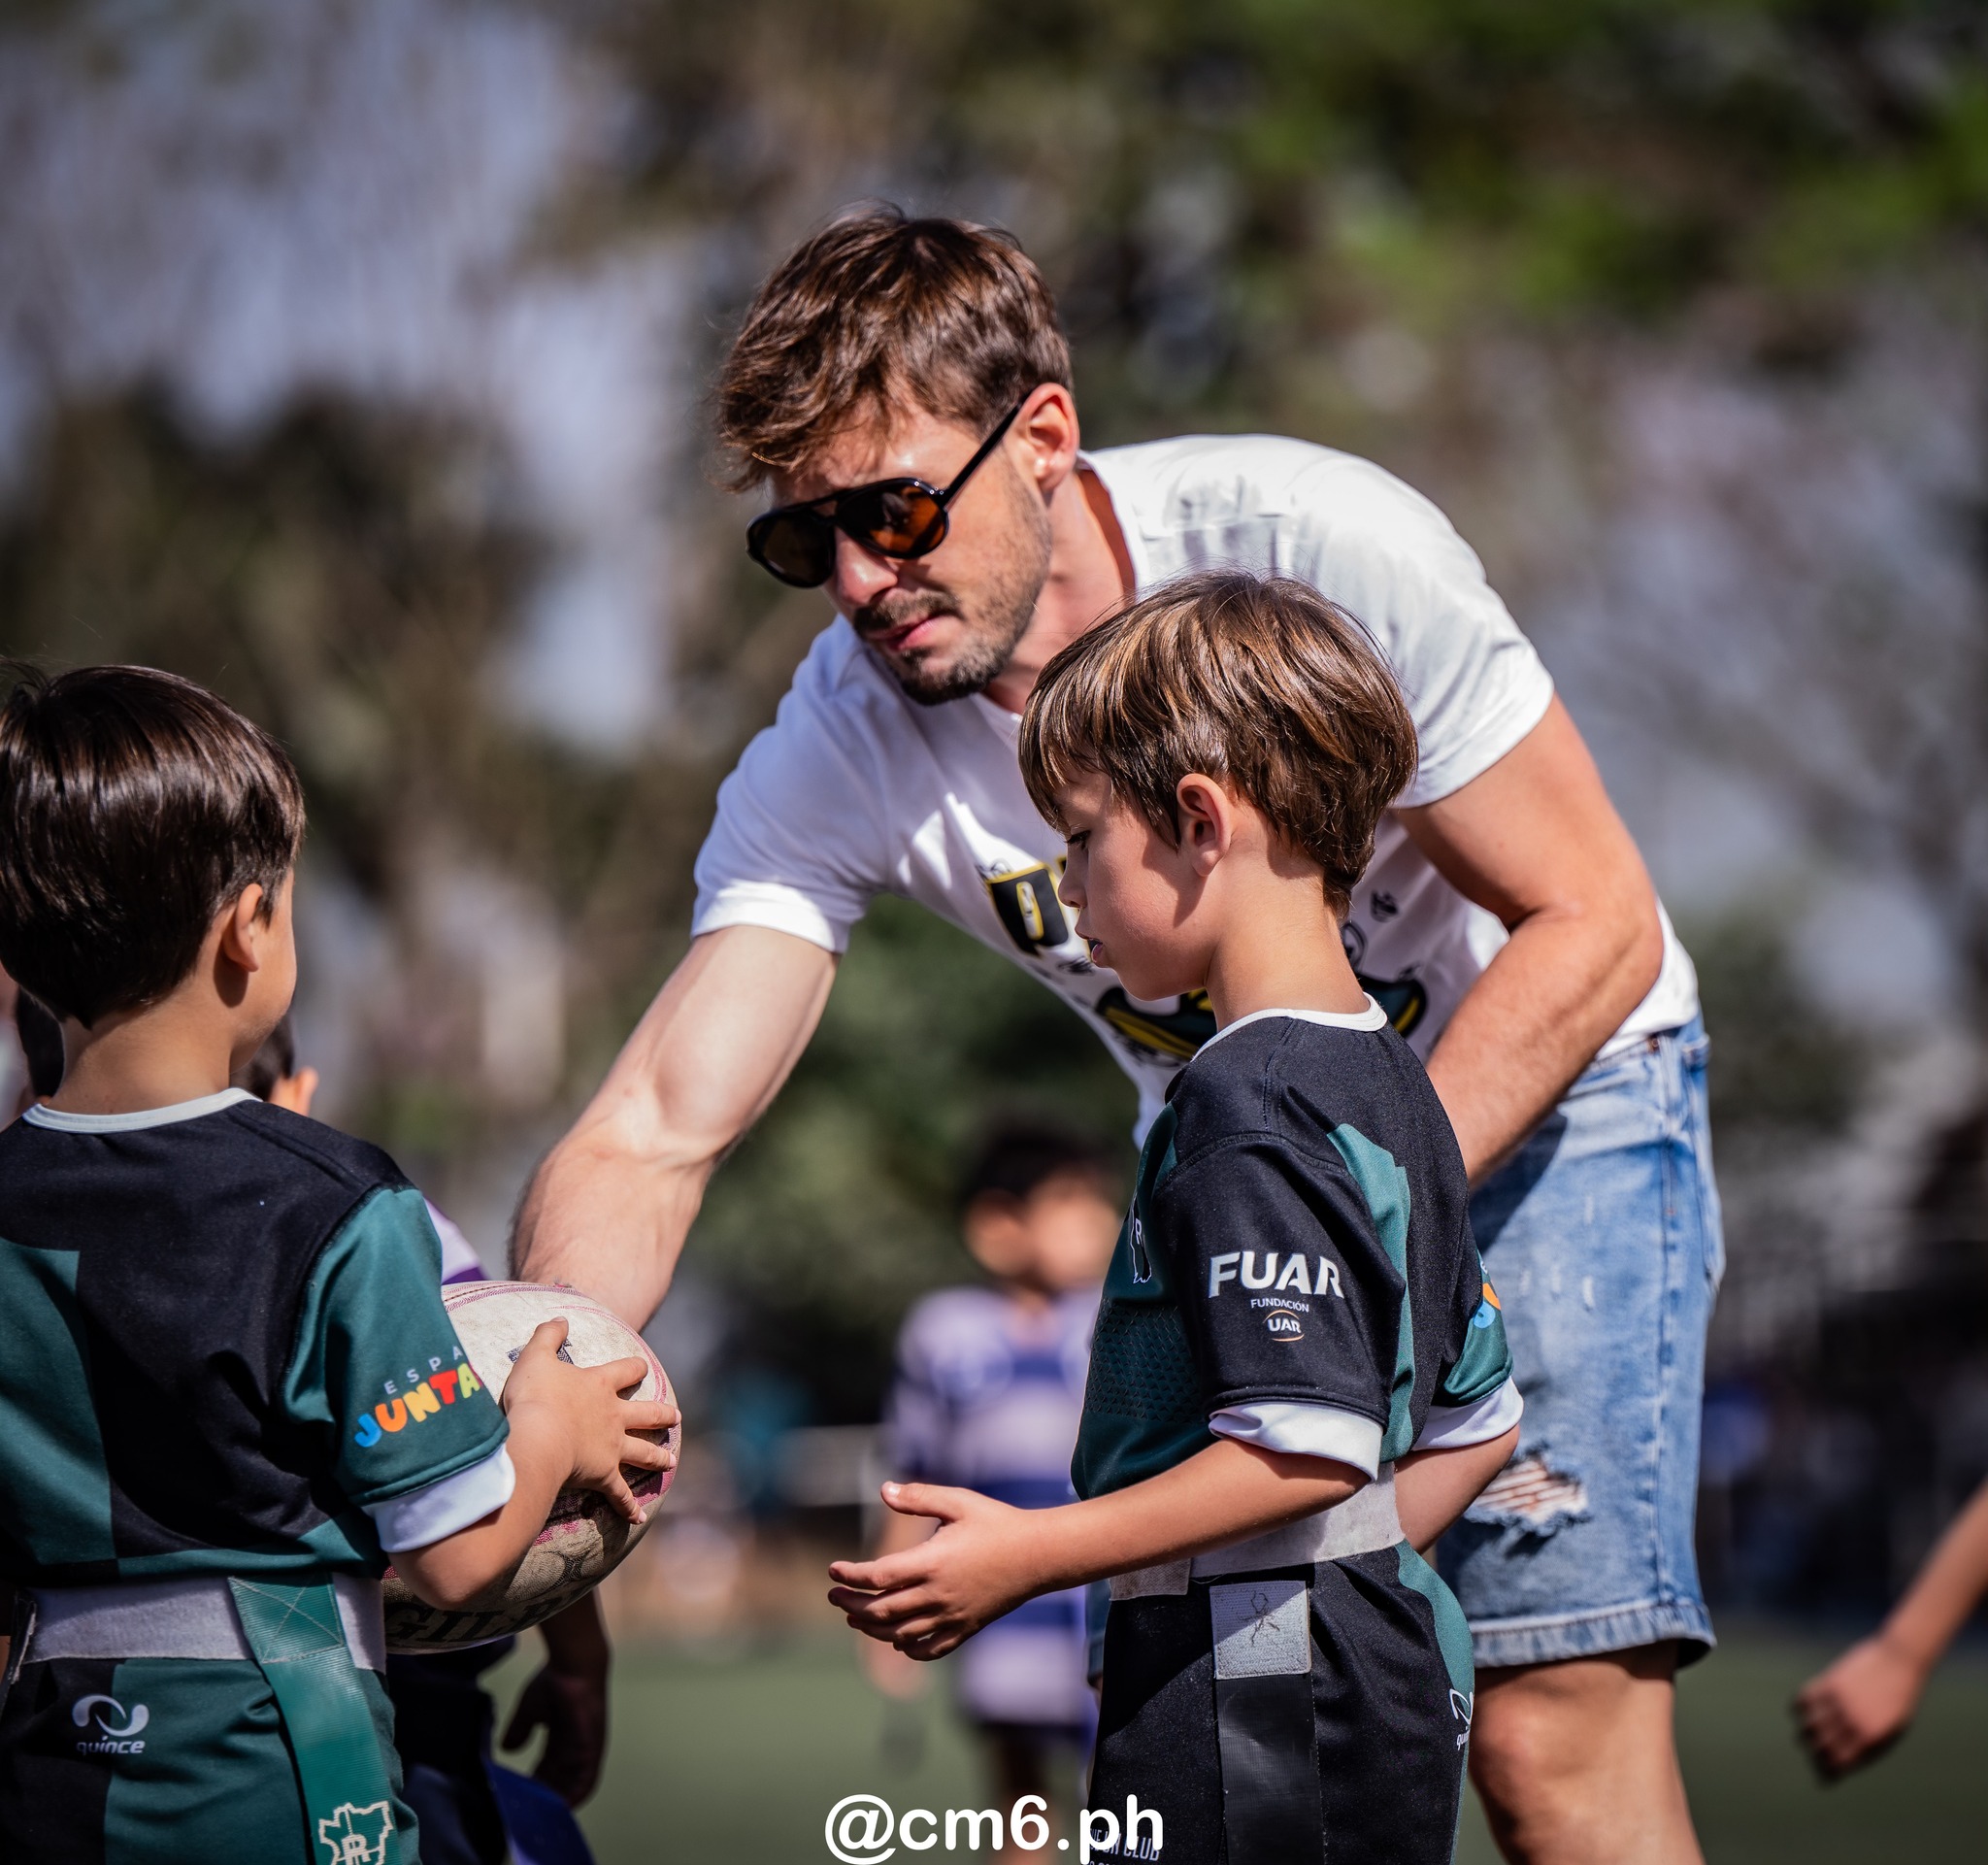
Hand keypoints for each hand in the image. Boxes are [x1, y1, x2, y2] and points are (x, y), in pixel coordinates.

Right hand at [502, 1319, 678, 1523]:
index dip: (634, 1368)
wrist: (537, 1438)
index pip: (626, 1371)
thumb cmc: (534, 1396)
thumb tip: (560, 1319)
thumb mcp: (535, 1357)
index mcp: (599, 1386)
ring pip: (642, 1452)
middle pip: (646, 1413)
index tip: (642, 1368)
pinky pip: (619, 1494)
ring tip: (671, 1461)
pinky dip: (627, 1507)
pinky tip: (637, 1517)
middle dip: (661, 1414)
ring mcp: (611, 1447)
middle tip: (676, 1416)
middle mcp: (613, 1416)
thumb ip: (547, 1336)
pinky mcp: (603, 1476)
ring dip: (657, 1456)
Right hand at [502, 1608, 608, 1806]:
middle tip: (527, 1813)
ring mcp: (586, 1748)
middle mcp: (576, 1745)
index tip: (520, 1795)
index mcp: (563, 1735)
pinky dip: (574, 1795)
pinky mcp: (593, 1749)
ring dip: (557, 1800)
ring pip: (572, 1784)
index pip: (549, 1766)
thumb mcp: (530, 1709)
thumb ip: (520, 1729)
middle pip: (560, 1779)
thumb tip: (507, 1749)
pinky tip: (561, 1808)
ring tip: (540, 1817)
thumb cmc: (554, 1681)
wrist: (574, 1664)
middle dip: (545, 1796)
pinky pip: (587, 1780)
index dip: (536, 1781)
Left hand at [827, 1482, 1044, 1660]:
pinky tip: (897, 1640)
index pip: (878, 1576)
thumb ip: (919, 1497)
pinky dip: (908, 1649)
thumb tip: (883, 1489)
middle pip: (881, 1610)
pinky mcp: (966, 1629)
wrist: (1038, 1555)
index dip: (850, 1575)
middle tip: (834, 1595)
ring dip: (872, 1628)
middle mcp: (939, 1594)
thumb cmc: (996, 1522)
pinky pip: (930, 1649)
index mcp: (933, 1562)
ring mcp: (952, 1616)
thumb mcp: (958, 1502)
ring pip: (900, 1634)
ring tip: (854, 1617)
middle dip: (851, 1604)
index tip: (832, 1570)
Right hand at [1794, 1634, 1926, 1778]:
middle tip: (1814, 1759)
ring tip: (1806, 1737)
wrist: (1899, 1661)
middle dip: (1815, 1757)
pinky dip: (1798, 1707)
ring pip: (1810, 1726)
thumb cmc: (1900, 1698)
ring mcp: (1838, 1702)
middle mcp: (1851, 1722)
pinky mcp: (1829, 1682)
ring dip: (1805, 1735)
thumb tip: (1847, 1760)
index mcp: (1870, 1737)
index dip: (1829, 1773)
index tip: (1824, 1776)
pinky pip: (1804, 1699)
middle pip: (1822, 1747)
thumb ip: (1871, 1745)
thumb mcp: (1893, 1729)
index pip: (1840, 1763)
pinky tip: (1801, 1710)